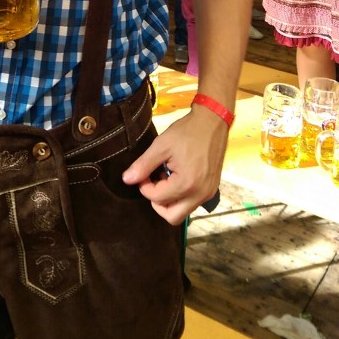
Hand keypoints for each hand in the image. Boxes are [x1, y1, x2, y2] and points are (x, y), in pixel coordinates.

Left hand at [122, 108, 228, 225]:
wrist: (212, 122)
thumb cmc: (186, 132)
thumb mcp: (161, 145)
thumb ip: (143, 165)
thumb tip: (126, 180)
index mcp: (187, 184)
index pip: (157, 199)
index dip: (145, 187)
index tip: (144, 173)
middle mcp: (200, 194)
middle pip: (172, 216)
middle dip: (157, 202)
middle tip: (153, 182)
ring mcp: (208, 193)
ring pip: (183, 212)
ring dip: (170, 200)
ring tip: (166, 177)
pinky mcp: (212, 189)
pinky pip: (192, 203)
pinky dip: (181, 196)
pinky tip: (177, 176)